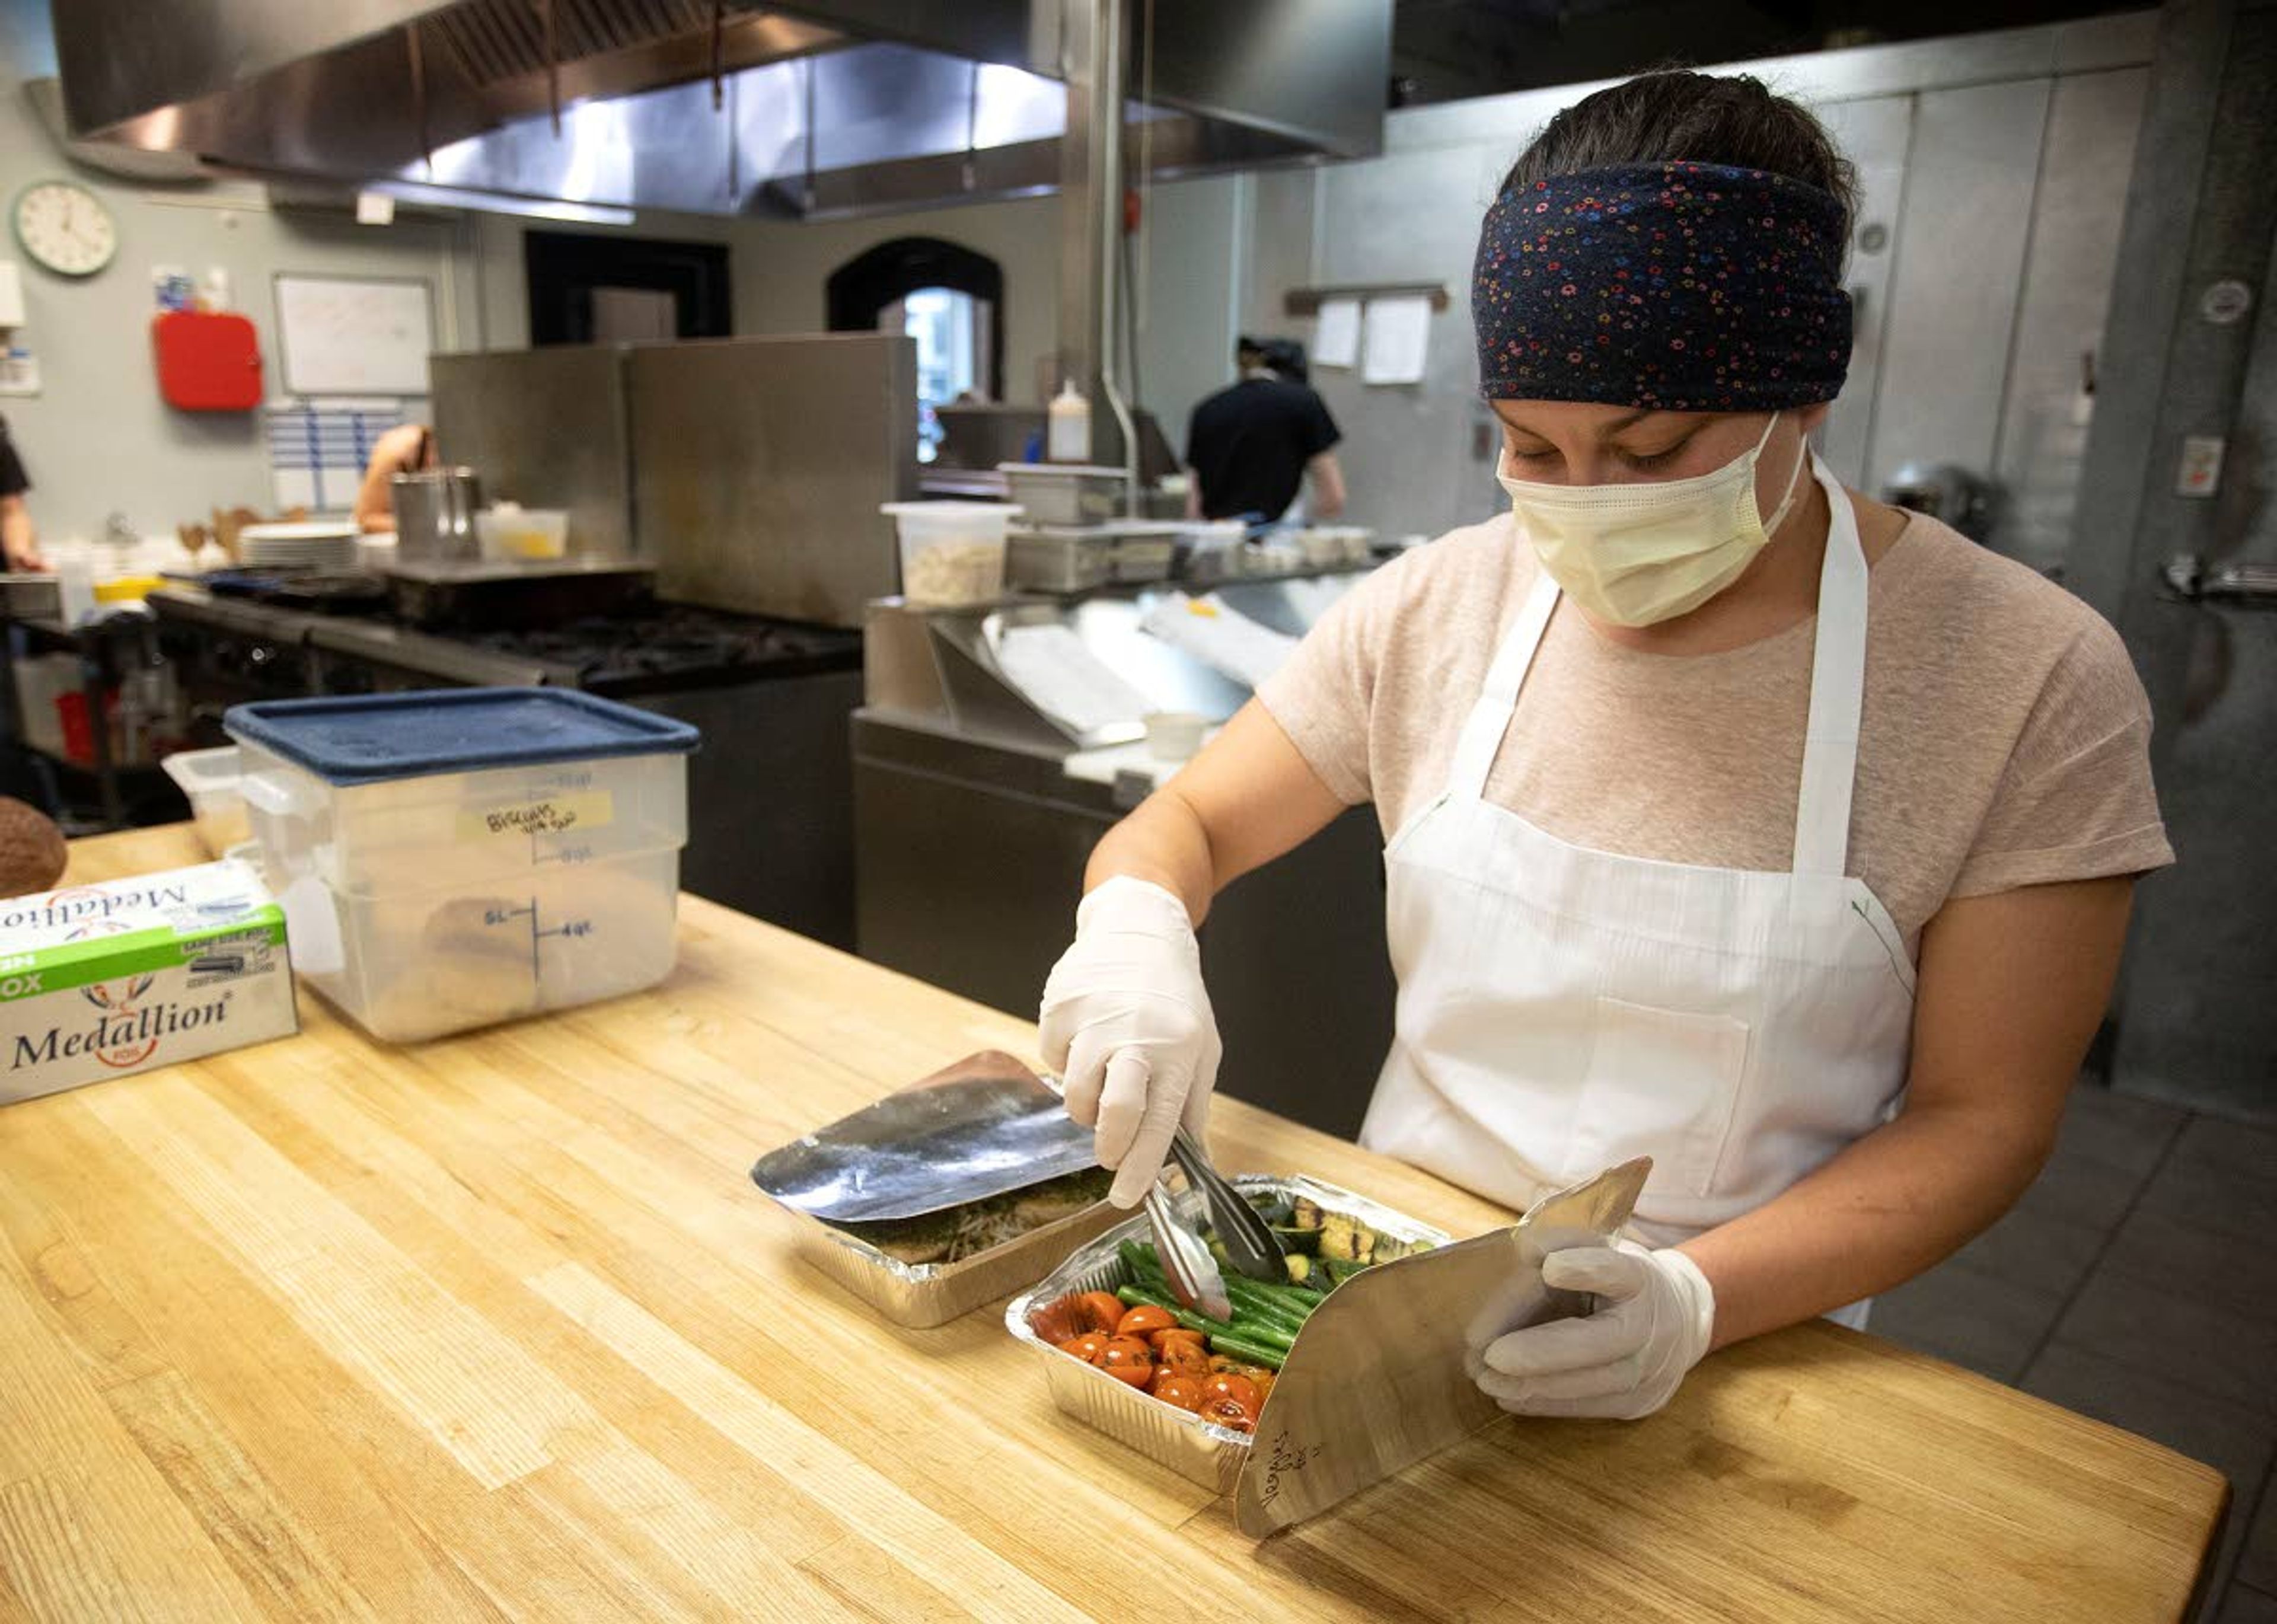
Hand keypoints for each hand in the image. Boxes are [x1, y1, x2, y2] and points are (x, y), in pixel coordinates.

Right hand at [1038, 876, 1220, 1208]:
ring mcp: (1094, 1020)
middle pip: (1114, 1110)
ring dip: (1088, 1104)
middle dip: (1109, 1145)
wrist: (1139, 930)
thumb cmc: (1174, 998)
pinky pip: (1053, 1060)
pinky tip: (1087, 1036)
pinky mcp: (1059, 1007)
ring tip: (1104, 1080)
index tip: (1127, 1198)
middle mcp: (1136, 1036)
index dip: (1141, 1167)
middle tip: (1109, 1154)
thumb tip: (1192, 1164)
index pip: (1160, 1122)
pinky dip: (1067, 1061)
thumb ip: (1193, 1106)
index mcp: (1179, 1051)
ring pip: (1077, 1094)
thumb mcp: (1202, 1047)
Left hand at [1472, 1241, 1714, 1420]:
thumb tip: (1526, 1250)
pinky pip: (1586, 1408)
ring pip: (1588, 1384)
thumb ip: (1566, 1245)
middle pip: (1598, 1342)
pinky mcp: (1636, 1404)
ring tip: (1486, 1379)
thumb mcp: (1604, 1251)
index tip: (1548, 1267)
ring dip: (1532, 1385)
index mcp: (1640, 1278)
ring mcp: (1648, 1370)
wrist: (1679, 1322)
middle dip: (1542, 1352)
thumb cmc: (1623, 1283)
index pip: (1616, 1271)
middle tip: (1492, 1355)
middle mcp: (1650, 1326)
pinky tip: (1509, 1396)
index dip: (1586, 1268)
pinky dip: (1544, 1403)